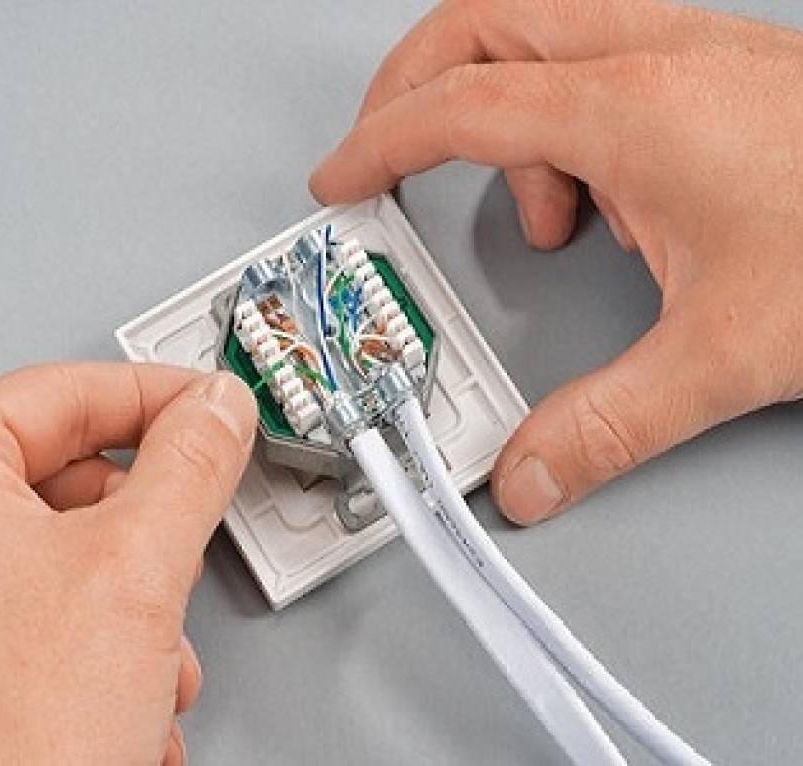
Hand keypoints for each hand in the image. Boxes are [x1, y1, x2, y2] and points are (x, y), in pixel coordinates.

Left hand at [0, 364, 255, 763]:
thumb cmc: (13, 743)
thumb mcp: (138, 566)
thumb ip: (189, 463)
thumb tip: (215, 409)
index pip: (57, 392)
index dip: (149, 395)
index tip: (207, 409)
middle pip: (57, 476)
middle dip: (141, 527)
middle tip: (185, 541)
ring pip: (52, 553)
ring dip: (128, 598)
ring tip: (152, 656)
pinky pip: (26, 608)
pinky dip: (90, 636)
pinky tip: (123, 693)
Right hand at [311, 0, 802, 523]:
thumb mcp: (728, 349)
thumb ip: (610, 421)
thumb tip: (531, 476)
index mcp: (630, 108)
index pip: (456, 107)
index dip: (377, 145)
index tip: (337, 183)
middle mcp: (648, 55)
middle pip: (480, 25)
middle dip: (412, 87)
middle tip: (385, 155)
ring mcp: (682, 51)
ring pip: (535, 37)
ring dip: (500, 117)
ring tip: (544, 220)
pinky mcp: (707, 70)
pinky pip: (593, 66)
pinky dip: (563, 126)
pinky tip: (612, 204)